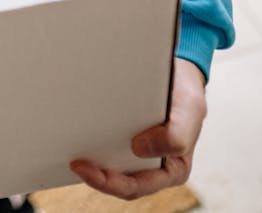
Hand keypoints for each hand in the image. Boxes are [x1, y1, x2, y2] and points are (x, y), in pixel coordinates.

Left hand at [70, 58, 206, 199]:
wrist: (177, 75)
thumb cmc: (184, 96)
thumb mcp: (189, 111)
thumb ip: (175, 136)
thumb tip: (139, 149)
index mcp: (171, 169)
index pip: (136, 186)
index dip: (111, 183)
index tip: (89, 167)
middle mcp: (152, 165)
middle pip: (119, 180)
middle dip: (95, 177)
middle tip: (75, 164)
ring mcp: (136, 153)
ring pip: (109, 166)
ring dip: (91, 162)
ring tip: (72, 151)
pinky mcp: (122, 138)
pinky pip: (104, 147)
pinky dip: (91, 144)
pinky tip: (77, 135)